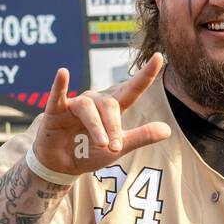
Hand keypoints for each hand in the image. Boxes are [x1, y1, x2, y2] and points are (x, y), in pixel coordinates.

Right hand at [32, 53, 171, 177]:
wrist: (62, 166)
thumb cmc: (89, 153)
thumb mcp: (118, 149)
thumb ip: (140, 137)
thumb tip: (168, 130)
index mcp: (112, 110)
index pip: (132, 90)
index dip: (145, 75)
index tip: (160, 57)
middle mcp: (95, 102)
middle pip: (110, 105)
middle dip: (114, 127)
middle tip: (114, 148)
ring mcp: (75, 104)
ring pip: (89, 107)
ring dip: (96, 126)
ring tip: (102, 144)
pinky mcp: (55, 110)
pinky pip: (58, 95)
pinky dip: (60, 85)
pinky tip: (63, 73)